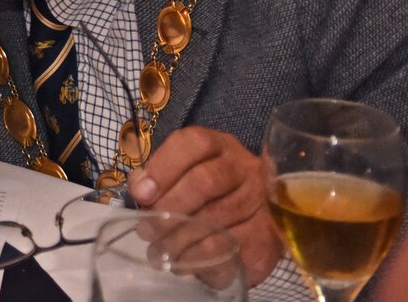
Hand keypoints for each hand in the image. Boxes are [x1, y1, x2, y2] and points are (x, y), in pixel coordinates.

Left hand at [129, 126, 281, 284]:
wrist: (259, 214)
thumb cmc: (210, 189)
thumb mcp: (183, 170)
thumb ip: (158, 173)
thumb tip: (139, 188)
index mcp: (220, 146)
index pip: (193, 143)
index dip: (163, 168)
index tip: (141, 194)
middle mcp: (246, 169)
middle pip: (204, 183)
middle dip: (168, 209)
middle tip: (147, 230)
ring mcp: (262, 203)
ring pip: (215, 222)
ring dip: (179, 240)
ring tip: (160, 251)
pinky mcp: (268, 239)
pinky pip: (229, 252)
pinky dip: (200, 261)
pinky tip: (185, 263)